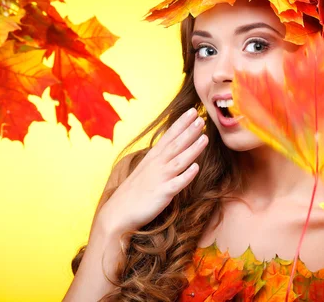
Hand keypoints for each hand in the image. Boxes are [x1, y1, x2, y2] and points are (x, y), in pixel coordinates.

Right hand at [97, 108, 207, 236]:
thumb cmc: (134, 191)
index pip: (169, 136)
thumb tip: (174, 149)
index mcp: (153, 158)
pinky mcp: (162, 194)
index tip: (193, 110)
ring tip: (205, 137)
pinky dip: (186, 175)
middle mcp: (157, 165)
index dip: (181, 123)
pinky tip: (196, 168)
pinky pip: (177, 183)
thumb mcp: (146, 169)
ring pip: (179, 161)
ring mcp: (160, 179)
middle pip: (176, 144)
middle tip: (202, 117)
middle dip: (189, 130)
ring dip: (192, 149)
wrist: (118, 214)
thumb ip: (160, 158)